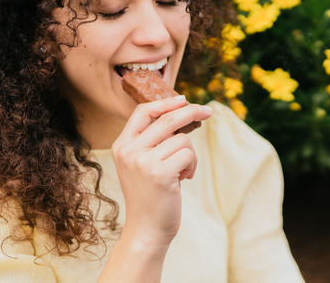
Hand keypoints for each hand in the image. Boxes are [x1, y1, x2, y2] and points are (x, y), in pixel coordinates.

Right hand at [111, 96, 212, 249]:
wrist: (146, 230)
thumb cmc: (150, 196)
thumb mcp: (143, 164)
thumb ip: (153, 141)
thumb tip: (182, 113)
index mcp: (121, 146)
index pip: (142, 111)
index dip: (166, 103)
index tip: (184, 100)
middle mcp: (129, 151)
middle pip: (168, 119)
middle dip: (192, 112)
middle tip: (208, 112)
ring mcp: (142, 161)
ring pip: (182, 139)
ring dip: (190, 155)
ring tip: (183, 172)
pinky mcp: (159, 173)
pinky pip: (188, 154)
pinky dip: (192, 165)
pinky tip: (184, 179)